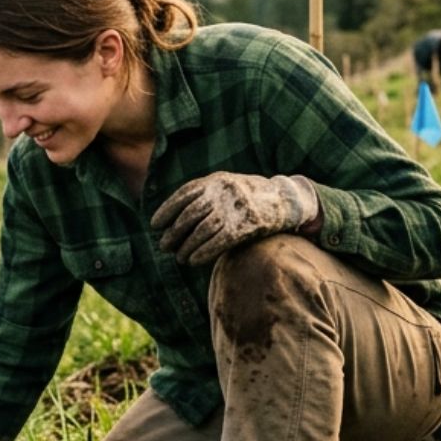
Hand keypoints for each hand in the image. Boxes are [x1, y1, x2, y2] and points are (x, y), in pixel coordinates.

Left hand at [151, 172, 318, 265]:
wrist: (285, 199)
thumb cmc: (248, 196)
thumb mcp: (226, 186)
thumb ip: (205, 196)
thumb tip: (174, 219)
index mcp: (216, 180)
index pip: (184, 195)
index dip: (166, 210)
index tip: (155, 225)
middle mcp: (224, 192)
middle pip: (190, 215)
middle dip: (174, 233)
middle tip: (164, 246)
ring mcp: (235, 208)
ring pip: (202, 231)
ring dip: (186, 247)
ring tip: (179, 257)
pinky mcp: (246, 225)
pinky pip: (219, 242)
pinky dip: (203, 253)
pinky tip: (193, 261)